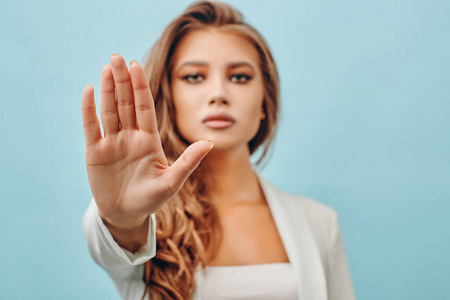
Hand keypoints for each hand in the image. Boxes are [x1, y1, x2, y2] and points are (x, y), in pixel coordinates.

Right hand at [81, 54, 212, 228]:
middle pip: (126, 103)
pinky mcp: (95, 152)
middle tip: (117, 57)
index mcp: (148, 140)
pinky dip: (89, 110)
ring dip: (107, 89)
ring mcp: (112, 142)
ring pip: (109, 110)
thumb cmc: (151, 199)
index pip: (144, 108)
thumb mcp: (172, 182)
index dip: (140, 87)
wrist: (126, 214)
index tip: (136, 66)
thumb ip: (188, 162)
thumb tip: (211, 142)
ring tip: (106, 67)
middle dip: (122, 80)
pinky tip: (89, 91)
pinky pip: (91, 127)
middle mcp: (130, 136)